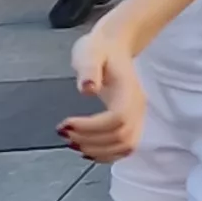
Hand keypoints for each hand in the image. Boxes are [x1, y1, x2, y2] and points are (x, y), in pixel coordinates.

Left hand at [58, 5, 147, 161]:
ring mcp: (137, 116)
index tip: (65, 123)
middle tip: (63, 134)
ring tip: (72, 142)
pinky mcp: (131, 122)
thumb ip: (88, 69)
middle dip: (91, 141)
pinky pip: (125, 147)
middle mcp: (138, 107)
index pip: (118, 119)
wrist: (115, 45)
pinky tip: (86, 149)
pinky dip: (106, 155)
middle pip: (122, 136)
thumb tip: (87, 90)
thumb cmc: (99, 49)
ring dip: (98, 151)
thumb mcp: (89, 52)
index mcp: (129, 91)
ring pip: (126, 146)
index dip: (91, 127)